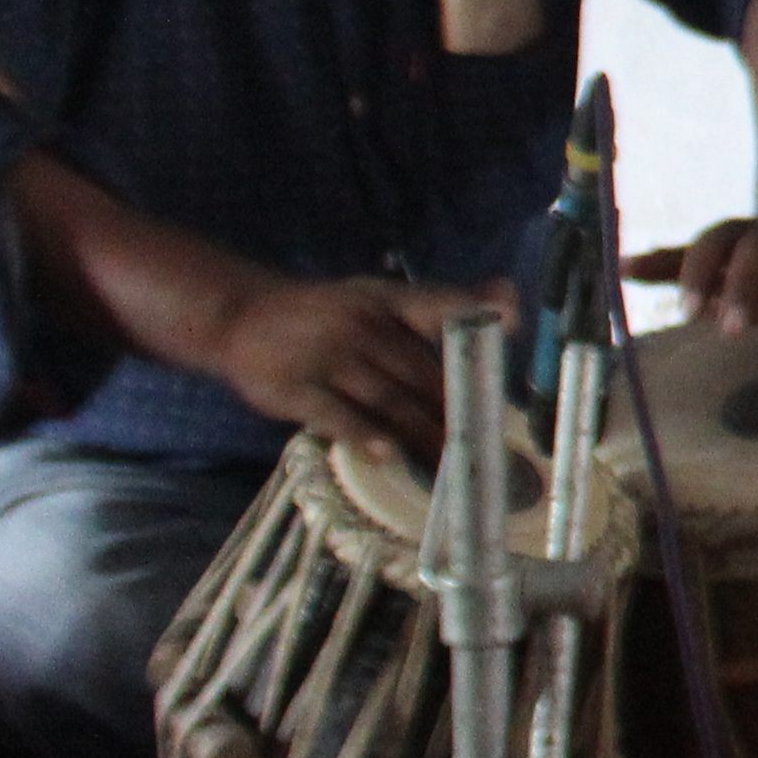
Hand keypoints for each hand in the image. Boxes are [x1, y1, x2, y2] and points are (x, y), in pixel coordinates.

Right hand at [210, 273, 502, 460]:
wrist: (243, 315)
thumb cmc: (330, 313)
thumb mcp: (380, 298)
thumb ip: (440, 307)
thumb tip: (510, 301)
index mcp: (387, 301)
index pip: (439, 307)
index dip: (476, 318)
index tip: (513, 326)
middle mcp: (362, 325)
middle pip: (420, 371)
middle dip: (455, 407)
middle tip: (483, 440)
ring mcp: (327, 357)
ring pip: (386, 399)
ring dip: (421, 431)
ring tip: (449, 460)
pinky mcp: (295, 389)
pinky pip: (336, 416)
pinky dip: (364, 435)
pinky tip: (388, 454)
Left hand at [626, 217, 757, 331]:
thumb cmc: (754, 265)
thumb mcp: (713, 268)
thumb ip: (672, 269)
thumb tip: (618, 268)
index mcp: (735, 236)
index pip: (712, 244)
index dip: (697, 274)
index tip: (687, 310)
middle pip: (753, 249)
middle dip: (742, 287)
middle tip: (733, 328)